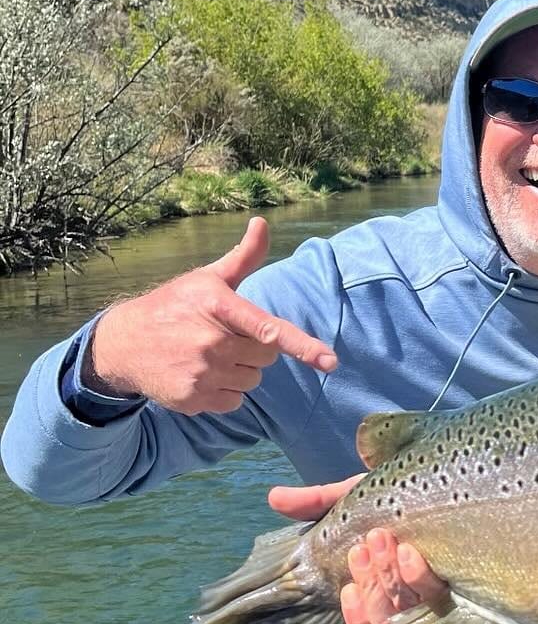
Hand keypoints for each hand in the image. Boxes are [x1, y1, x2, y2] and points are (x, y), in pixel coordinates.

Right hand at [89, 218, 336, 413]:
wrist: (123, 344)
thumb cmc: (173, 306)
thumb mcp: (206, 279)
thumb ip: (243, 257)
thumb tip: (262, 223)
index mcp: (218, 308)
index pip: (267, 329)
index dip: (302, 345)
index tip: (329, 361)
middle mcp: (210, 342)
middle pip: (267, 356)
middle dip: (254, 347)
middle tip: (224, 336)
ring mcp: (201, 373)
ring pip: (253, 379)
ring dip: (241, 370)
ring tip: (210, 355)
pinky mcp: (193, 399)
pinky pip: (235, 400)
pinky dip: (225, 391)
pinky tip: (201, 374)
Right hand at [267, 478, 451, 623]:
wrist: (442, 476)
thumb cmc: (398, 496)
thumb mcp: (355, 498)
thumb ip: (316, 503)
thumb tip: (273, 498)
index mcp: (382, 590)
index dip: (358, 614)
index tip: (347, 589)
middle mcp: (410, 598)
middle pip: (388, 617)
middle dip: (375, 585)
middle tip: (367, 544)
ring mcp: (437, 593)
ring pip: (410, 608)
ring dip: (392, 580)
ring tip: (386, 541)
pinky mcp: (464, 583)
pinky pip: (439, 598)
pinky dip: (419, 579)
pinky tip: (411, 556)